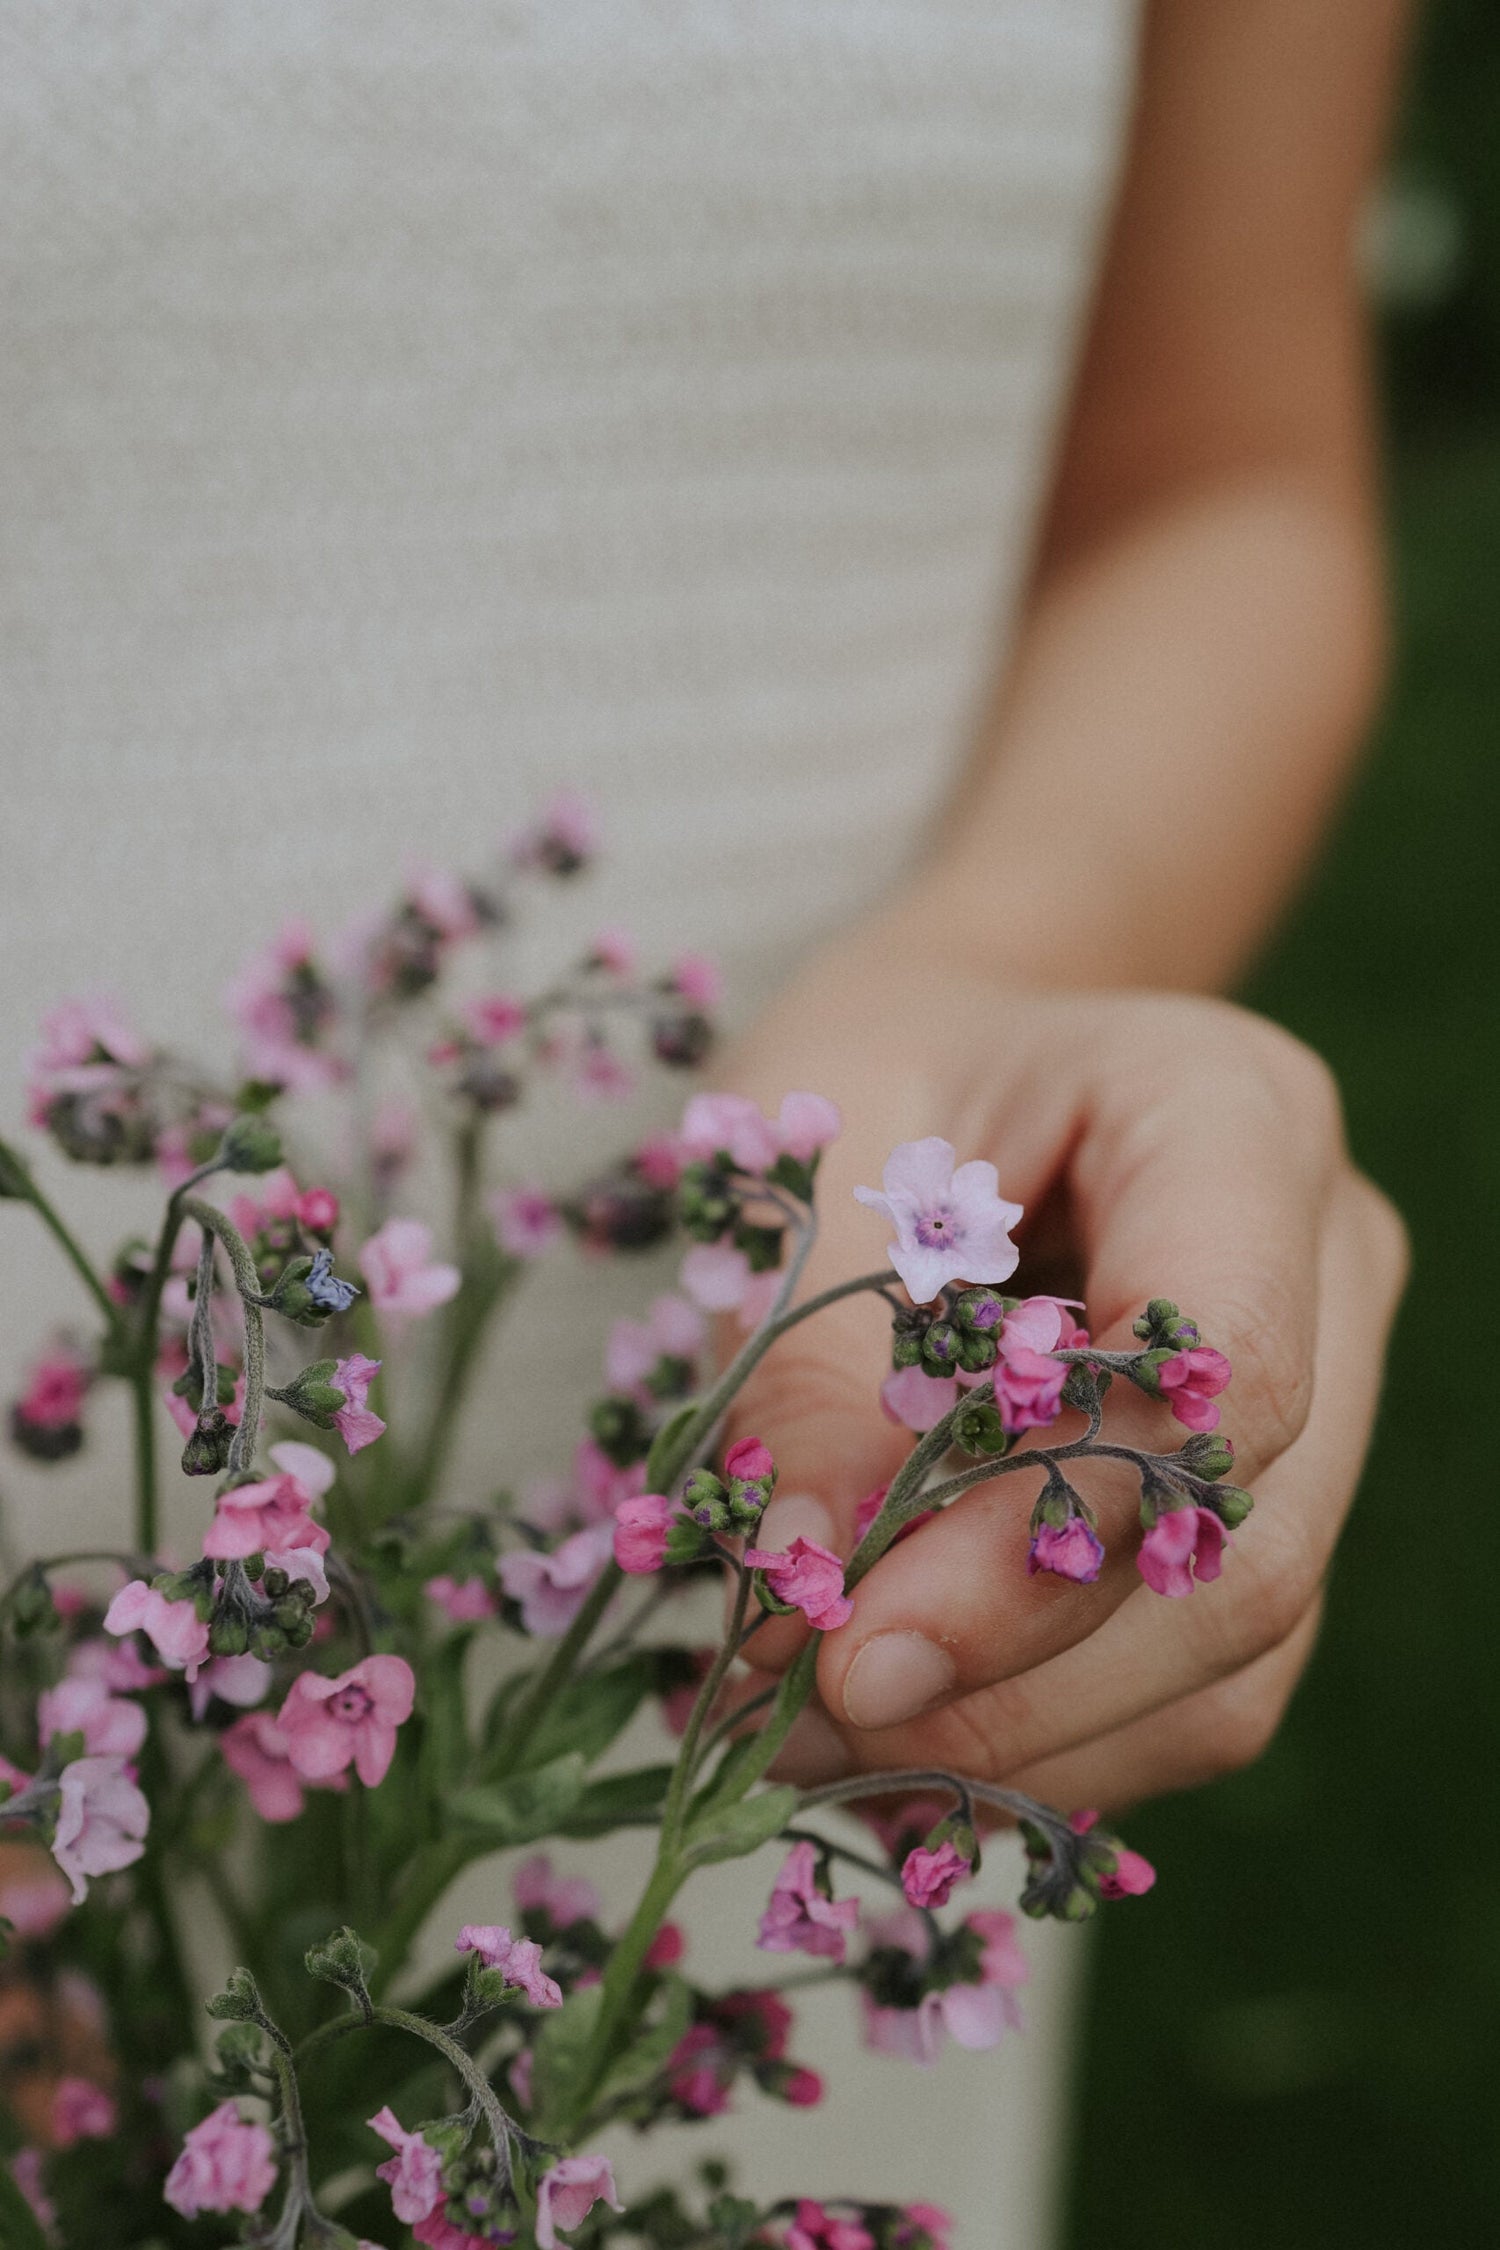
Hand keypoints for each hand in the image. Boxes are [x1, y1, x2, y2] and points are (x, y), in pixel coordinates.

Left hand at [717, 900, 1407, 1811]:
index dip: (1042, 1539)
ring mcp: (1325, 1394)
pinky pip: (1202, 1679)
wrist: (951, 1057)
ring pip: (1238, 1649)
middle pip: (1241, 1546)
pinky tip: (891, 1733)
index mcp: (1231, 1111)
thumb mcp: (799, 1178)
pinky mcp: (1274, 1503)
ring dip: (1017, 1737)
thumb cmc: (870, 1081)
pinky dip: (1044, 1738)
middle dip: (1011, 1677)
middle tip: (793, 1715)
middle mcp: (1325, 1260)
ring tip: (806, 1735)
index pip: (1218, 1366)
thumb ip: (809, 1386)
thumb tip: (806, 1617)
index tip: (847, 1642)